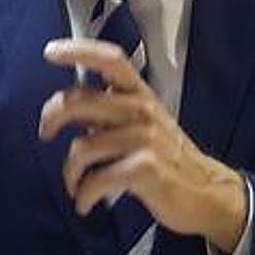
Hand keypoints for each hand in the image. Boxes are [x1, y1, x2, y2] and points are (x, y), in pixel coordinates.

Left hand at [38, 38, 247, 253]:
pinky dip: (84, 194)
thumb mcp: (139, 123)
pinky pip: (97, 179)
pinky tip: (85, 202)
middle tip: (46, 132)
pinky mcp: (146, 168)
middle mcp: (142, 110)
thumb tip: (62, 106)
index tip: (50, 51)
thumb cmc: (165, 157)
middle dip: (52, 116)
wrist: (208, 193)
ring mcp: (146, 138)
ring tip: (74, 183)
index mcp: (139, 94)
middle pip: (80, 100)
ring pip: (82, 147)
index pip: (110, 60)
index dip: (79, 51)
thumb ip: (104, 111)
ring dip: (70, 171)